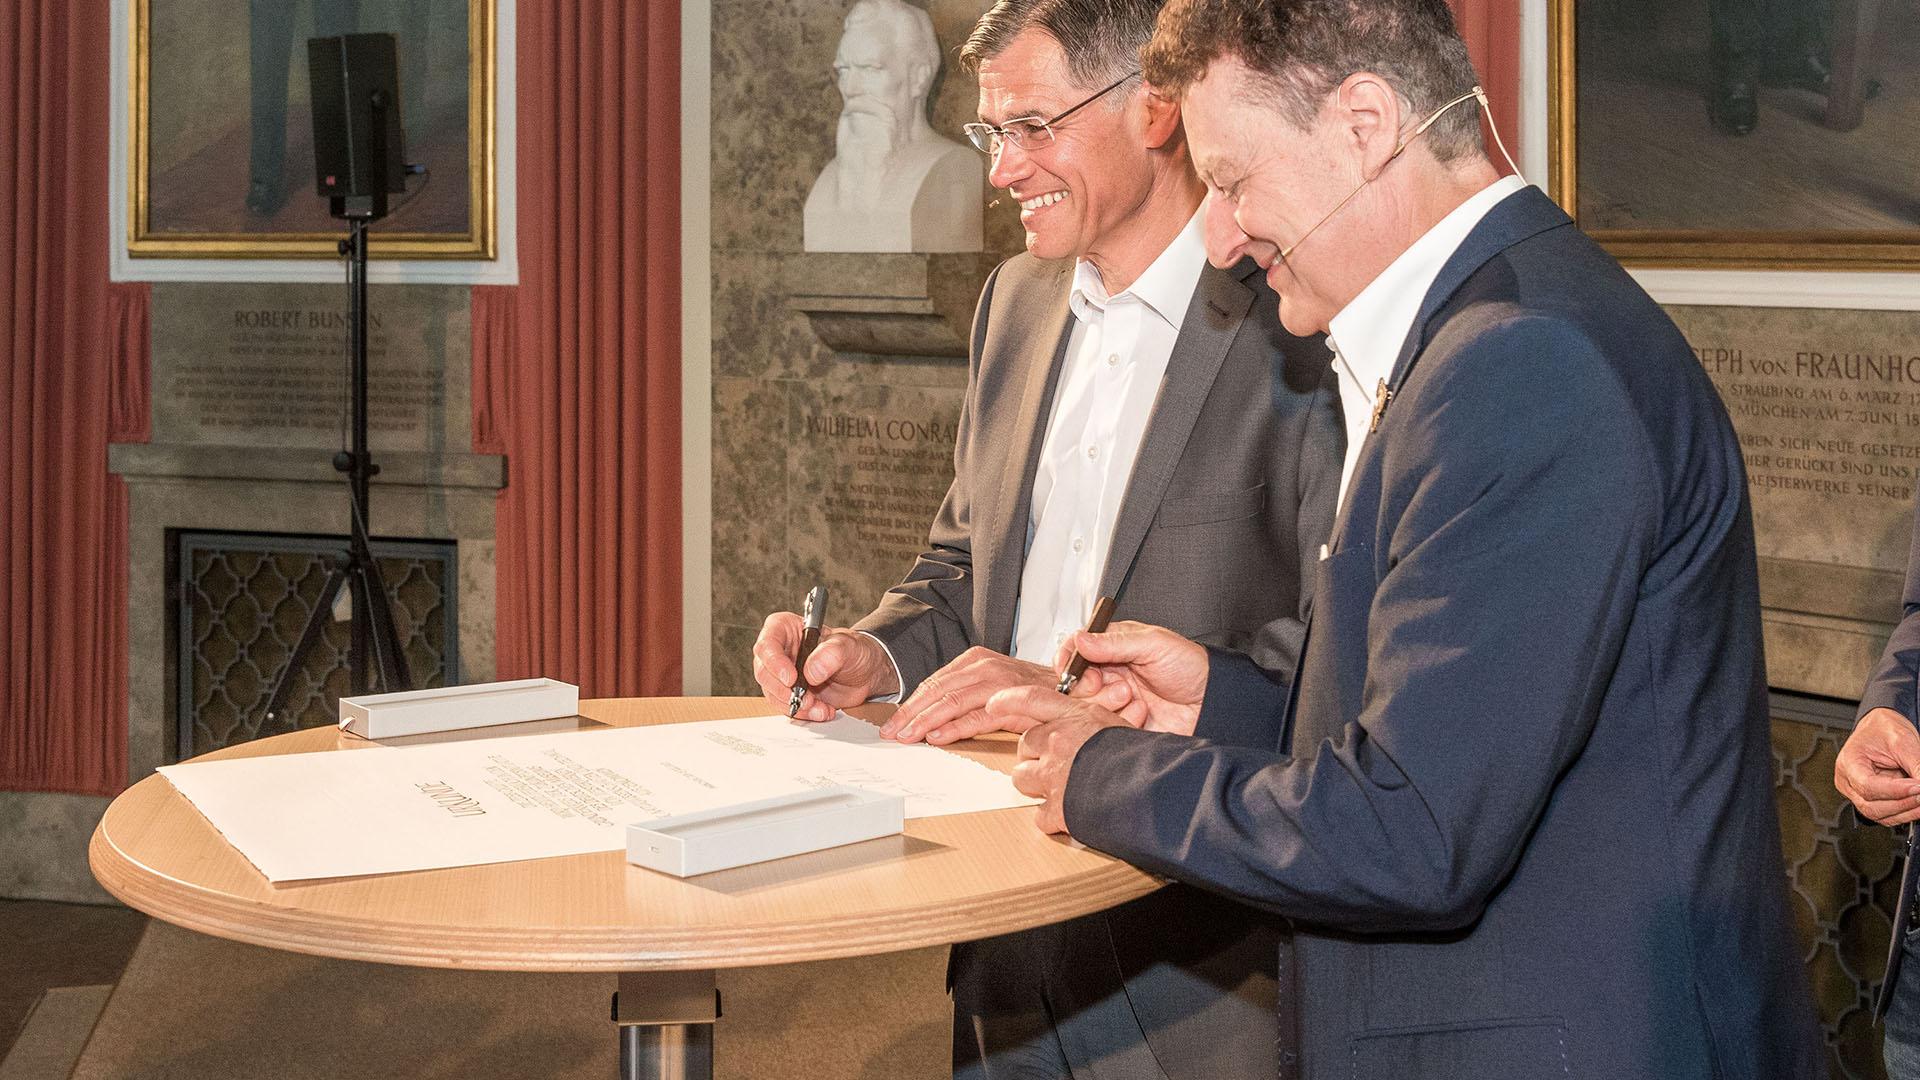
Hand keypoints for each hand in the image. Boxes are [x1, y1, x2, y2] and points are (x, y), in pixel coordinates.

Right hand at [750, 612, 899, 722]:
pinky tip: (821, 711)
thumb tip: (811, 671)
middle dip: (784, 690)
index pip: (768, 643)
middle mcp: (780, 651)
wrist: (865, 673)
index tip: (790, 678)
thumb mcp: (849, 646)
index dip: (774, 662)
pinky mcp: (790, 693)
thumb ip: (831, 654)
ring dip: (795, 705)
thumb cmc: (855, 651)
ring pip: (773, 693)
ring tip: (819, 707)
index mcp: (787, 629)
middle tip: (807, 698)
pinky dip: (802, 713)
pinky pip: (786, 706)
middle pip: (765, 672)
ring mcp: (782, 674)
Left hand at [881, 647, 1052, 743]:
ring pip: (951, 702)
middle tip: (891, 734)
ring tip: (907, 737)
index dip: (910, 705)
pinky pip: (977, 716)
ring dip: (925, 722)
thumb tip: (931, 717)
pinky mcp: (1012, 701)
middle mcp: (984, 666)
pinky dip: (955, 728)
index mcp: (975, 660)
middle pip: (937, 691)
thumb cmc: (1031, 692)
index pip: (934, 683)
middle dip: (910, 715)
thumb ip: (965, 695)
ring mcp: (998, 682)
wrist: (1074, 689)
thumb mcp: (992, 686)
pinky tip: (937, 737)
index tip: (893, 724)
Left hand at [994, 685, 1133, 833]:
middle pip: (1024, 745)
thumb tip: (1080, 723)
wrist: (1154, 788)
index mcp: (1075, 717)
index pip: (1032, 699)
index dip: (1009, 699)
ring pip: (1022, 778)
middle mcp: (1059, 741)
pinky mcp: (1057, 807)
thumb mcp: (1117, 723)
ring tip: (1058, 789)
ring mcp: (1054, 774)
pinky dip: (1052, 818)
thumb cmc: (1143, 756)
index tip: (993, 702)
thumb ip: (1090, 721)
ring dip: (1035, 785)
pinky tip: (1070, 815)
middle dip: (1033, 755)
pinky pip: (1040, 815)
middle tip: (1053, 763)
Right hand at [1052, 621, 1208, 735]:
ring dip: (1106, 701)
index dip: (1069, 659)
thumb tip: (1080, 639)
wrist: (1212, 702)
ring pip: (1087, 705)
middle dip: (1087, 684)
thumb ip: (1114, 642)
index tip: (1070, 668)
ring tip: (1131, 696)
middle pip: (1076, 681)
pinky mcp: (1122, 722)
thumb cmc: (1190, 667)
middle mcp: (1111, 673)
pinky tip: (1140, 712)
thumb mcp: (1153, 644)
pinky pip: (1104, 726)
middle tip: (1103, 683)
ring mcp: (1115, 699)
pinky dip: (1120, 719)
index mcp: (1115, 647)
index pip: (1077, 649)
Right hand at [1835, 707, 1919, 825]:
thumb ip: (1916, 766)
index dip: (1895, 791)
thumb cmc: (1883, 729)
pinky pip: (1885, 814)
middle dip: (1902, 804)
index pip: (1867, 786)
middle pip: (1870, 805)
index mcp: (1849, 762)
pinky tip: (1917, 805)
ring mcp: (1856, 792)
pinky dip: (1903, 813)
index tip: (1918, 787)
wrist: (1881, 727)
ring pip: (1878, 814)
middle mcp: (1847, 780)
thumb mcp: (1903, 742)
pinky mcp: (1868, 798)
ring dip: (1905, 812)